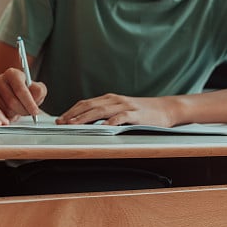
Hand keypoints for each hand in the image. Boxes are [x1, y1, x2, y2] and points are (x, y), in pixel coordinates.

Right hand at [0, 67, 46, 118]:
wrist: (8, 90)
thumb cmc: (24, 90)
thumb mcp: (35, 88)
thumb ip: (39, 91)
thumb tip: (34, 97)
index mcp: (12, 73)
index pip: (20, 90)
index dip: (29, 102)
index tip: (35, 112)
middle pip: (12, 101)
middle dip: (23, 110)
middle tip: (30, 113)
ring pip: (6, 109)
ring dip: (16, 114)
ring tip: (20, 110)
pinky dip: (9, 116)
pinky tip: (12, 111)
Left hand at [57, 93, 175, 126]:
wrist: (165, 108)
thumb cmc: (141, 112)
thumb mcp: (120, 109)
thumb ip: (106, 113)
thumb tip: (86, 122)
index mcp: (109, 98)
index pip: (86, 103)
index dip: (72, 111)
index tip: (60, 119)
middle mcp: (115, 100)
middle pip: (90, 106)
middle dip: (74, 115)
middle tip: (62, 123)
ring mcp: (125, 106)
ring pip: (101, 110)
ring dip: (86, 118)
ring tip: (74, 125)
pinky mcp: (136, 114)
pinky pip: (121, 117)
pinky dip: (110, 122)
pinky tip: (102, 127)